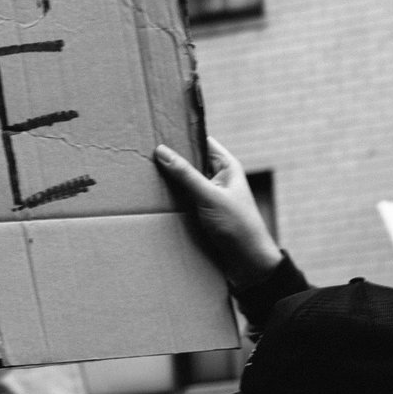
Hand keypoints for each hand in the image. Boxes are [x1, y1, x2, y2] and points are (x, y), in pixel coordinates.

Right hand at [154, 137, 283, 290]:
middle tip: (143, 153)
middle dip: (171, 159)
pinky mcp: (203, 213)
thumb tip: (162, 151)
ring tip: (144, 174)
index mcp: (226, 166)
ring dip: (169, 181)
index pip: (201, 141)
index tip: (158, 130)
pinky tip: (155, 198)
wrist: (249, 263)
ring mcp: (210, 196)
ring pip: (184, 182)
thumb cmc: (238, 226)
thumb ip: (186, 174)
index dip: (182, 135)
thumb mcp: (210, 197)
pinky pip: (183, 199)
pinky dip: (171, 198)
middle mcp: (218, 178)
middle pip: (190, 161)